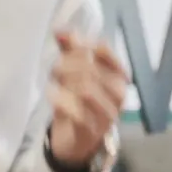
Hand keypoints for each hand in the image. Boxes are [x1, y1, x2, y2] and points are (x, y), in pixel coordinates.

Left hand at [46, 32, 128, 167]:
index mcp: (119, 76)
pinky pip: (77, 113)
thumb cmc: (81, 101)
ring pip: (86, 89)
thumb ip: (71, 49)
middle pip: (91, 69)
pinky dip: (61, 101)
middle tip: (54, 69)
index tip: (66, 51)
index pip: (103, 50)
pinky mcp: (91, 131)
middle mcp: (118, 94)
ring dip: (64, 82)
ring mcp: (107, 114)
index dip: (81, 46)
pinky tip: (52, 95)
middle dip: (67, 65)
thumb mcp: (77, 73)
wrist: (78, 141)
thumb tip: (60, 29)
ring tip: (54, 83)